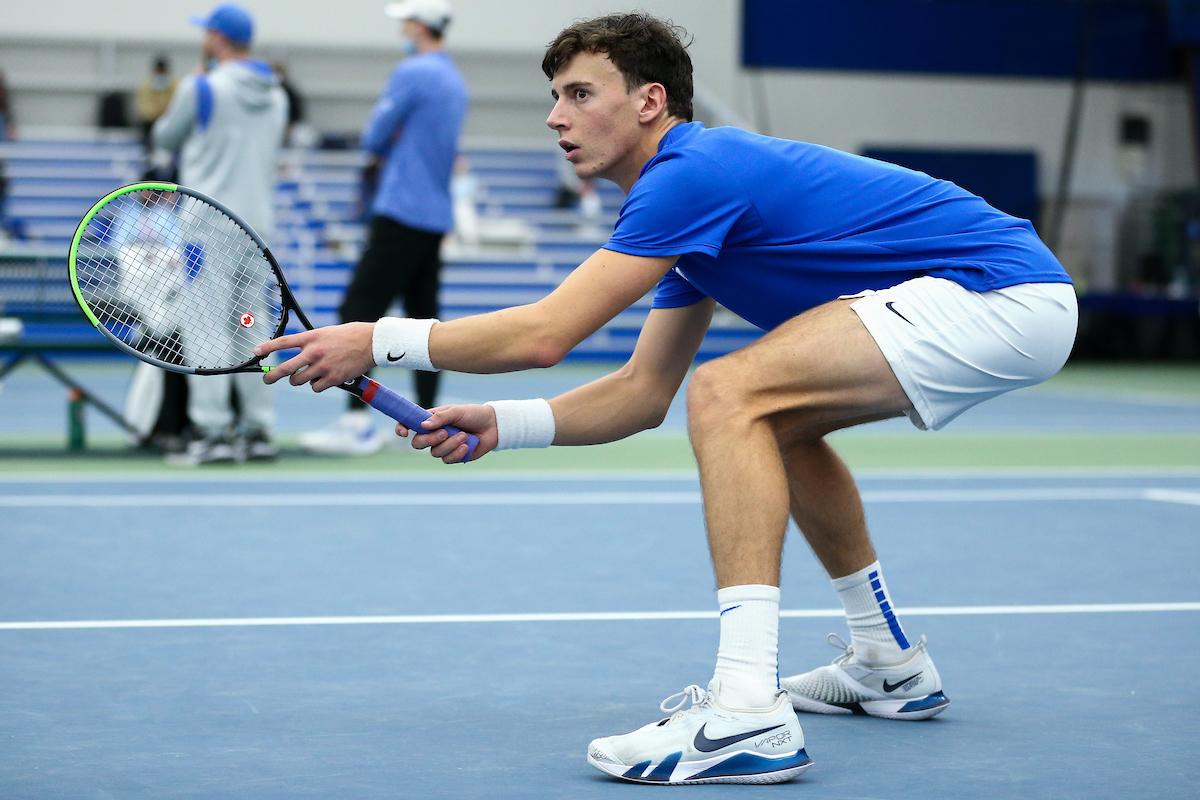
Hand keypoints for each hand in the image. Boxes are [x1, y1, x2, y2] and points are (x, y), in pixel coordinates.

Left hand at [256, 322, 374, 391]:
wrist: (371, 343)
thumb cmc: (351, 336)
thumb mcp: (327, 333)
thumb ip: (312, 343)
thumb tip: (300, 356)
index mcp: (312, 337)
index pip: (283, 342)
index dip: (267, 347)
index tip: (256, 351)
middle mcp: (314, 352)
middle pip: (285, 367)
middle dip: (272, 375)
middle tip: (266, 379)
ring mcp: (322, 367)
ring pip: (299, 381)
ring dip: (299, 381)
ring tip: (305, 377)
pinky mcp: (333, 378)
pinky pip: (315, 388)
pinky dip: (317, 386)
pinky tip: (325, 379)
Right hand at [402, 404, 498, 463]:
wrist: (493, 426)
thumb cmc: (474, 415)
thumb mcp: (457, 411)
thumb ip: (441, 417)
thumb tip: (423, 425)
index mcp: (431, 420)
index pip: (410, 424)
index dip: (402, 428)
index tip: (404, 432)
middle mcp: (434, 435)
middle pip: (418, 443)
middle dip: (429, 440)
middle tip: (444, 433)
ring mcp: (443, 447)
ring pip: (435, 453)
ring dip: (450, 445)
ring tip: (464, 436)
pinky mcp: (454, 457)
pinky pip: (448, 460)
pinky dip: (457, 453)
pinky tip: (467, 446)